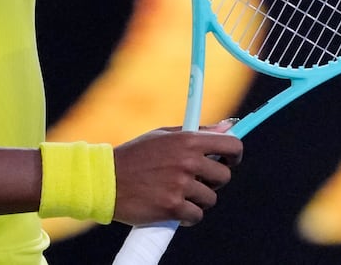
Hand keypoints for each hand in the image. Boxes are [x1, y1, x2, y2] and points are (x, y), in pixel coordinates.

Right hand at [111, 121, 242, 225]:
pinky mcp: (173, 207)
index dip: (235, 155)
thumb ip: (198, 132)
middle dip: (213, 181)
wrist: (106, 180)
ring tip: (178, 194)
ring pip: (210, 198)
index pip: (231, 145)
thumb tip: (230, 124)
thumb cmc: (136, 156)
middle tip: (195, 181)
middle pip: (224, 176)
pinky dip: (187, 216)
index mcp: (187, 140)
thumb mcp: (164, 136)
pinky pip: (196, 216)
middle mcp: (187, 161)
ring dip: (198, 200)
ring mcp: (181, 185)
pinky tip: (173, 208)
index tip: (229, 161)